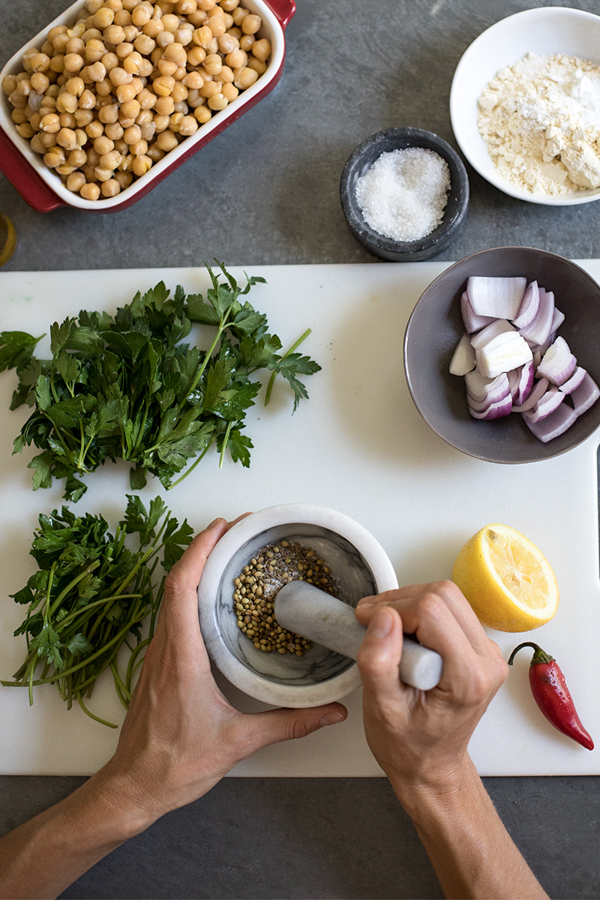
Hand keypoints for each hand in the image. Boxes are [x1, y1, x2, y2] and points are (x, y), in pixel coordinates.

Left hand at [99, 517, 346, 829]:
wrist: (133, 787)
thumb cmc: (174, 764)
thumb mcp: (238, 742)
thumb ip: (288, 723)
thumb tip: (328, 711)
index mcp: (181, 658)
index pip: (182, 589)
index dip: (198, 551)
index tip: (220, 528)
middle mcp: (164, 649)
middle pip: (174, 583)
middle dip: (201, 549)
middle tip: (232, 530)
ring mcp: (156, 657)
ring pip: (169, 599)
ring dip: (193, 570)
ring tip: (225, 554)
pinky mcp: (157, 667)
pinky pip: (169, 617)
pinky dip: (187, 594)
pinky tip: (209, 600)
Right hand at [355, 581, 506, 797]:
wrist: (430, 765)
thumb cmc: (409, 746)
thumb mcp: (381, 710)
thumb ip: (379, 663)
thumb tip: (382, 618)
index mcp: (469, 678)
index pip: (432, 611)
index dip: (392, 609)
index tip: (366, 623)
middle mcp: (487, 660)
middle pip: (443, 594)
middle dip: (401, 601)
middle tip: (374, 626)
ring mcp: (486, 651)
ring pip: (448, 595)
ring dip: (410, 604)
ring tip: (387, 633)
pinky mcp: (478, 645)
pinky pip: (450, 608)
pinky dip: (420, 612)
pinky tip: (404, 637)